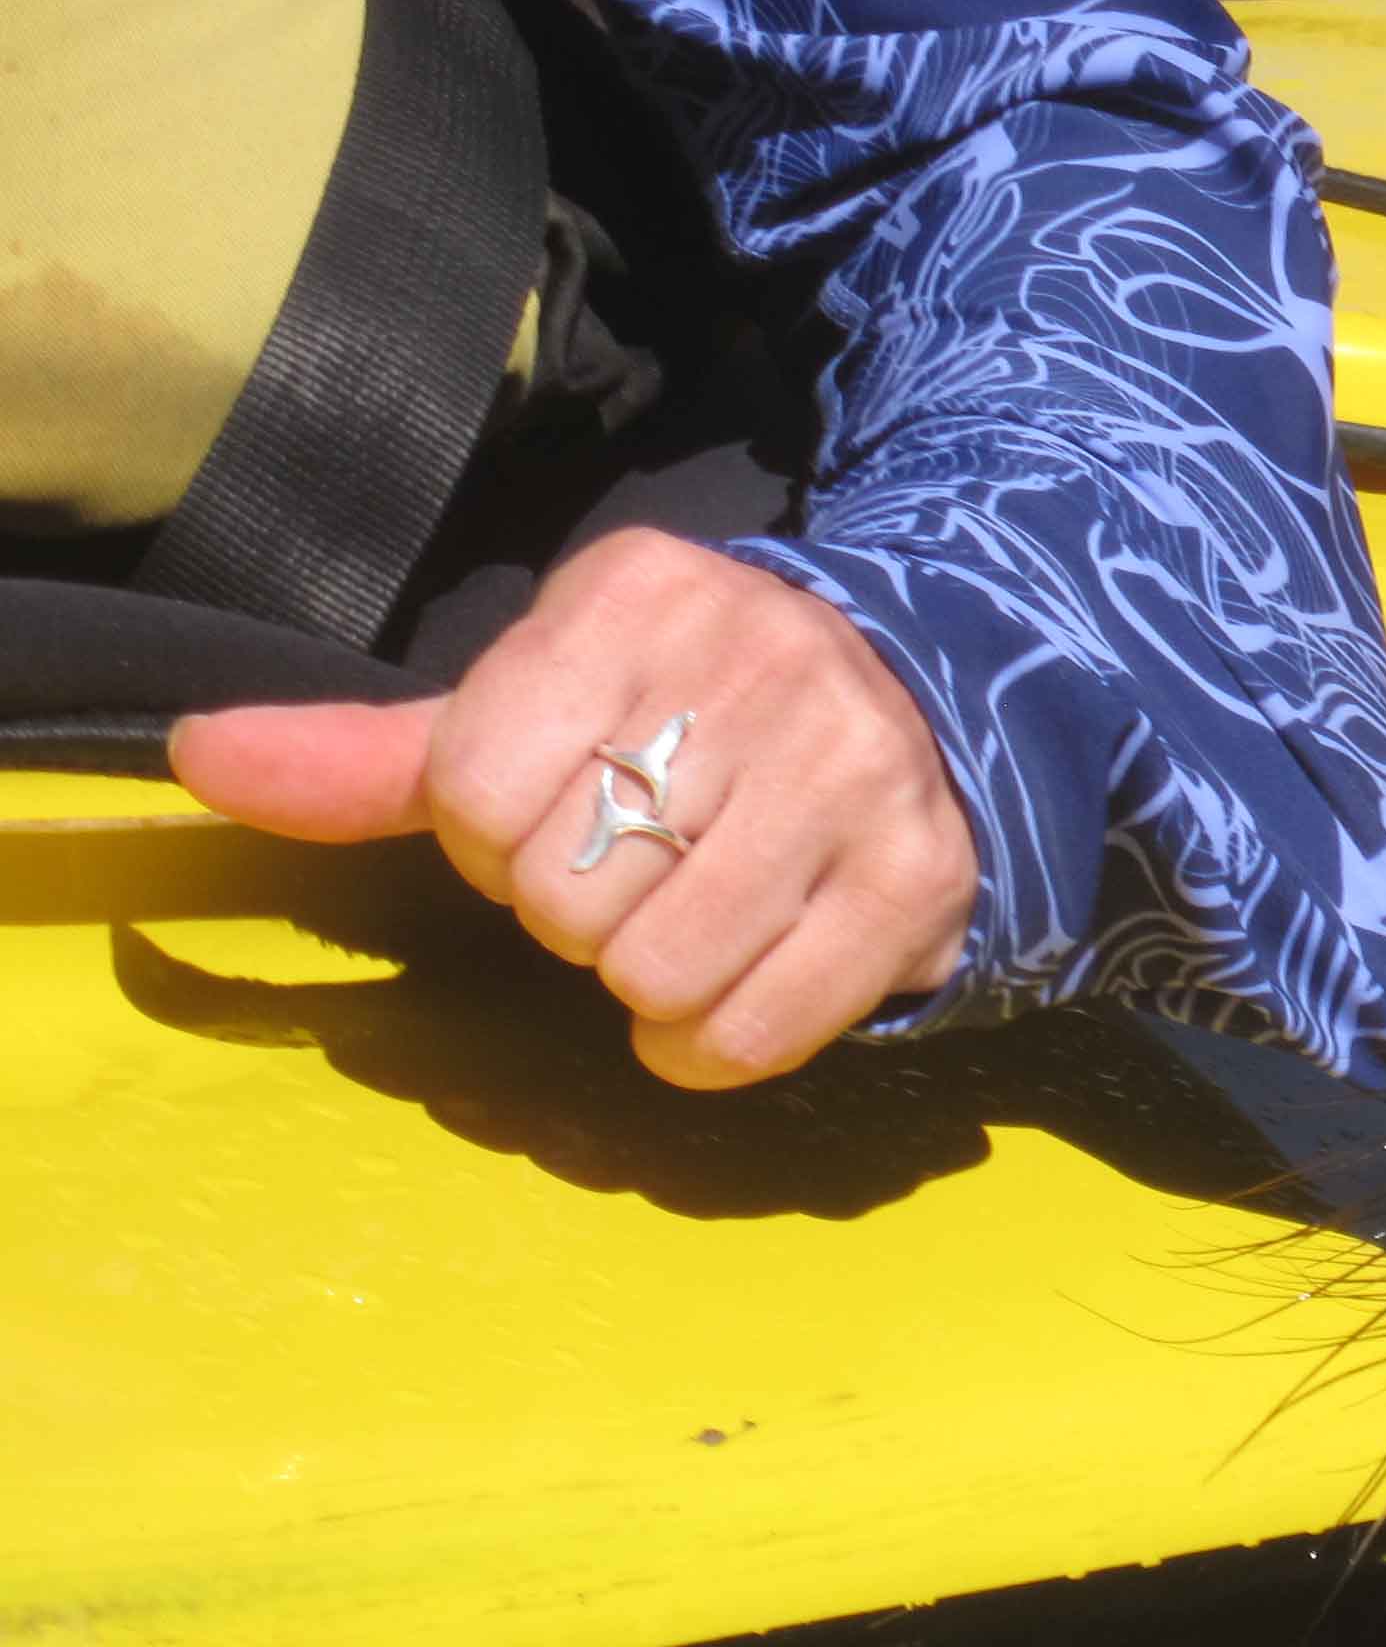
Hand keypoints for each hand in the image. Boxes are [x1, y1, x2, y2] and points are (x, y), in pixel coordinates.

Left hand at [168, 529, 979, 1089]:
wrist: (924, 711)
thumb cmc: (687, 724)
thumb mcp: (538, 709)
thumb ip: (374, 756)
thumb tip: (200, 759)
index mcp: (634, 597)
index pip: (473, 790)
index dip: (489, 842)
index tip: (553, 818)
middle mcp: (758, 664)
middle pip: (562, 893)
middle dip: (574, 917)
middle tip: (633, 877)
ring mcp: (854, 773)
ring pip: (655, 971)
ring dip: (644, 986)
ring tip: (681, 930)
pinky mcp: (918, 879)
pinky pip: (756, 1030)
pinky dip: (711, 1049)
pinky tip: (720, 1000)